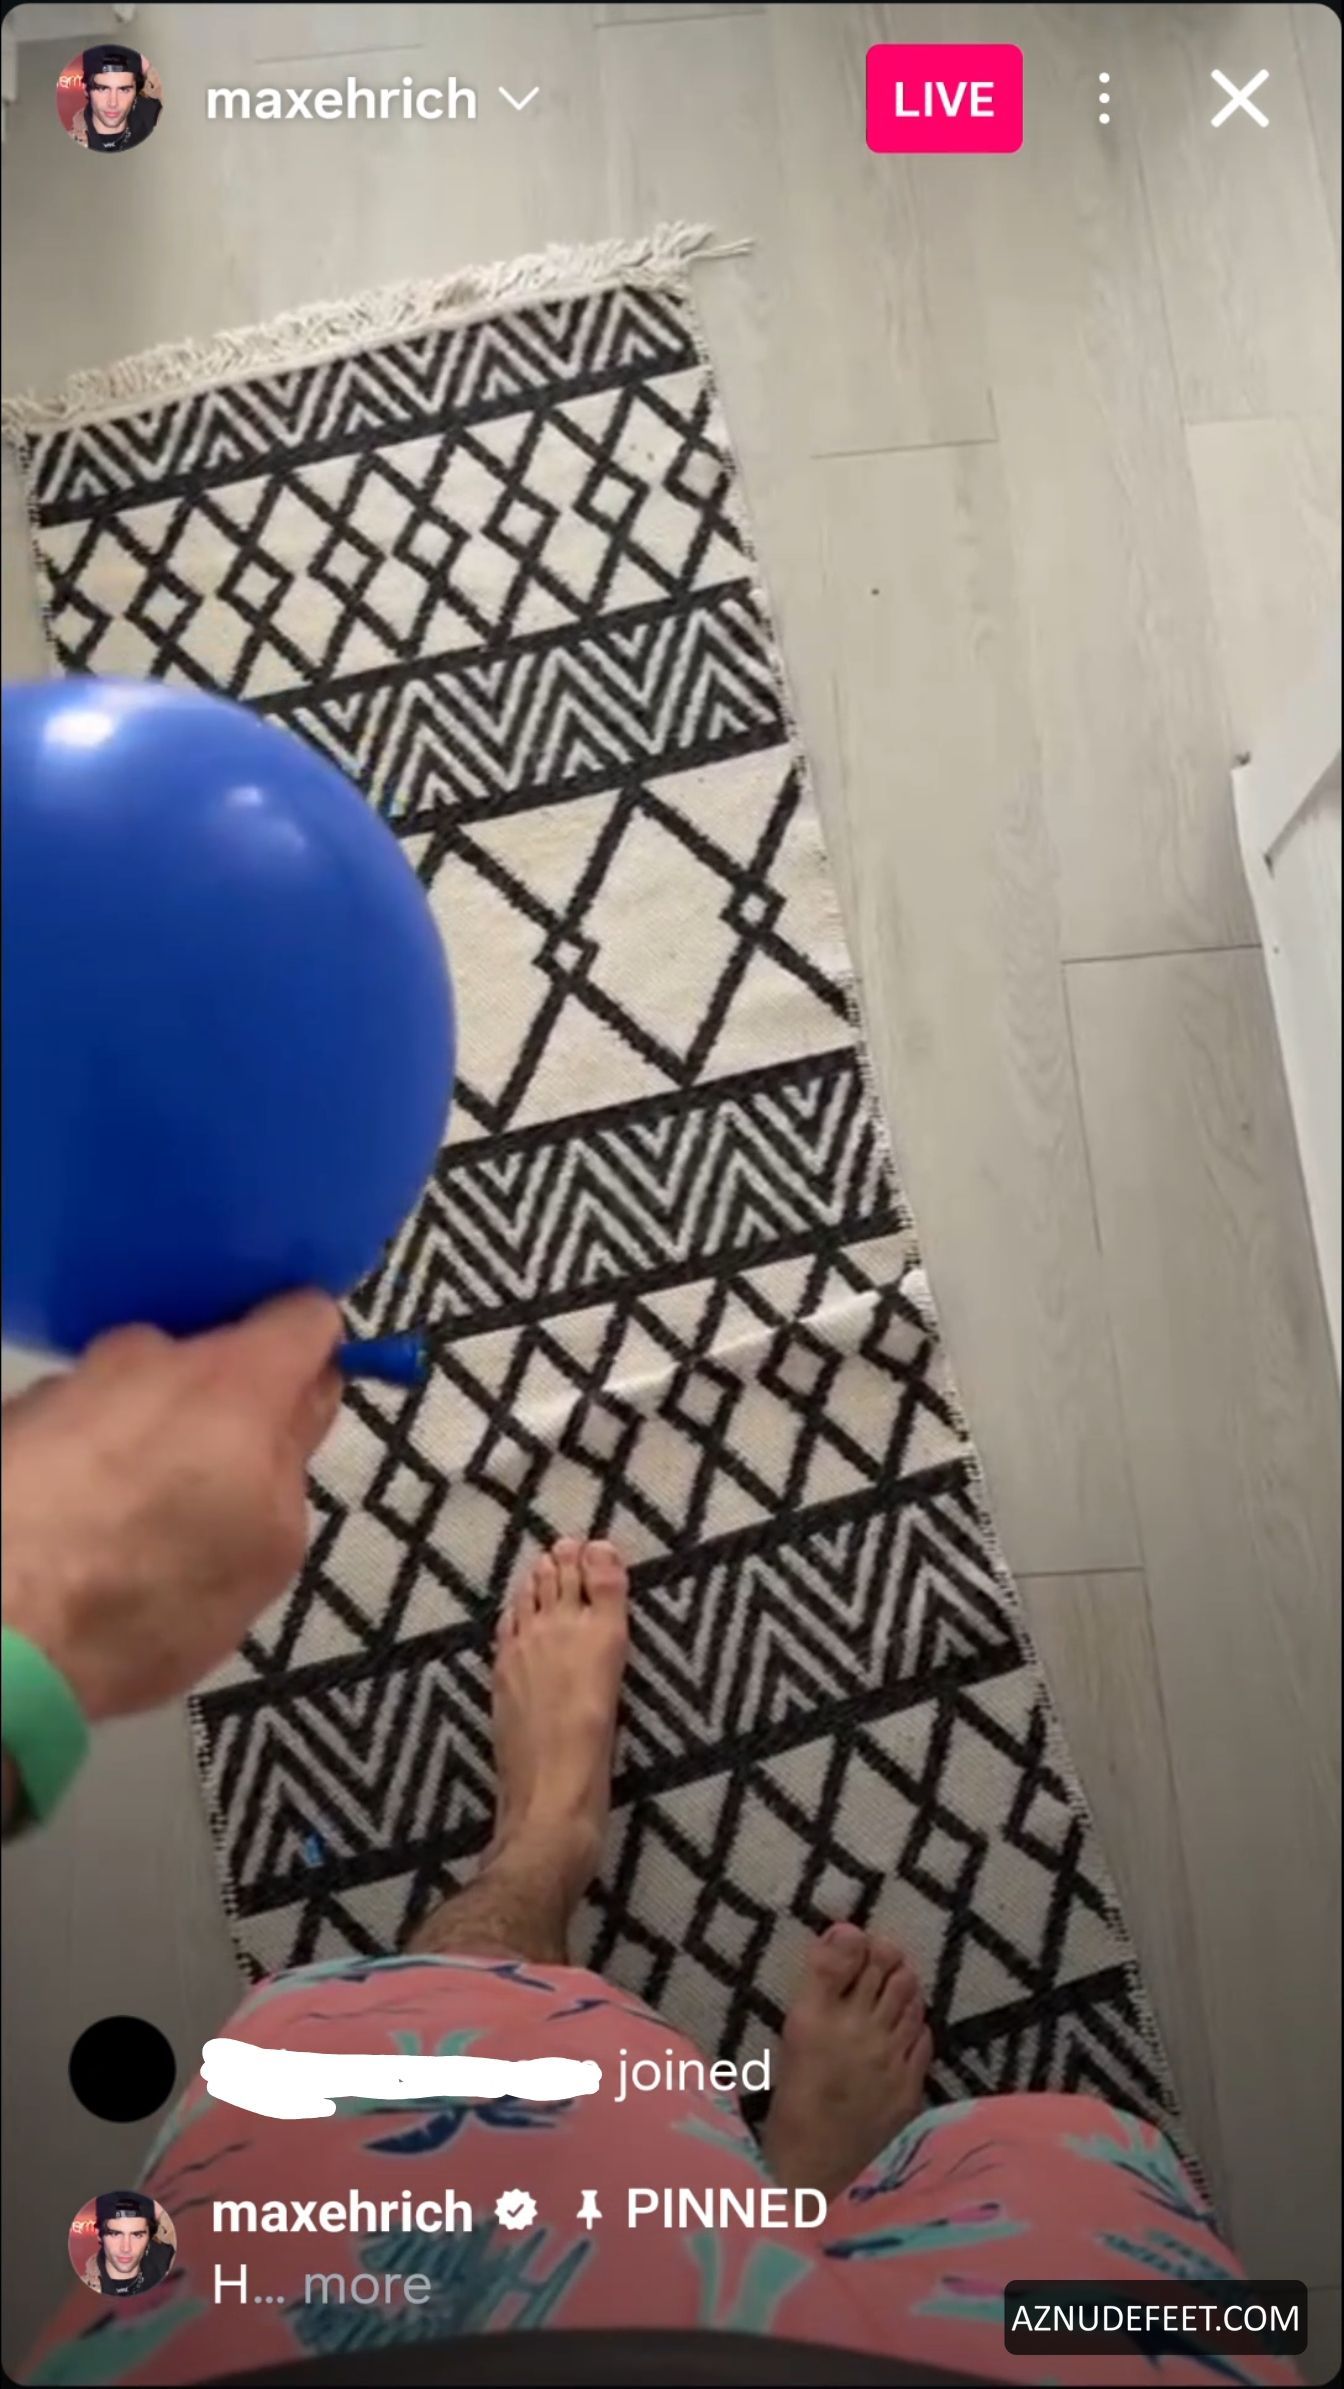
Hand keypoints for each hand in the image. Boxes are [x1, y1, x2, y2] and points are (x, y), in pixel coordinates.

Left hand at [1, 1294, 341, 1723]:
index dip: (317, 1359)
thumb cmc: (153, 1595)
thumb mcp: (269, 1549)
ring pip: (136, 1393)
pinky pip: (75, 1427)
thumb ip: (292, 1460)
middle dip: (224, 1413)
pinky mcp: (9, 1419)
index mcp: (235, 1378)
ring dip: (148, 1439)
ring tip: (128, 1528)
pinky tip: (72, 1533)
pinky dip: (85, 1464)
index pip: (304, 1314)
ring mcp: (69, 1381)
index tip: (305, 1413)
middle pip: (212, 1359)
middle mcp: (149, 1354)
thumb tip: (297, 1406)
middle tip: (215, 1498)